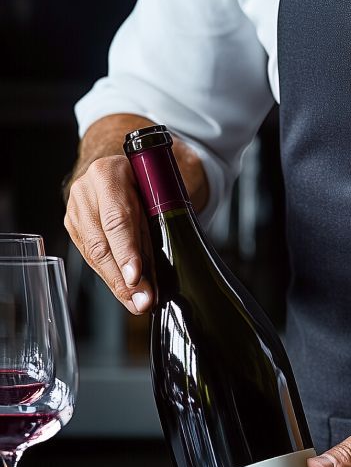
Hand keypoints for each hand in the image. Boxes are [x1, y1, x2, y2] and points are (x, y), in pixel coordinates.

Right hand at [64, 156, 154, 313]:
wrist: (123, 165)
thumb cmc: (145, 176)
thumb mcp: (157, 188)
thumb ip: (160, 218)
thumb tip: (162, 268)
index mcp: (108, 173)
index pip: (117, 218)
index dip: (126, 250)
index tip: (136, 275)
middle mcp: (86, 191)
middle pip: (101, 242)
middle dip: (122, 277)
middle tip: (142, 300)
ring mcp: (75, 209)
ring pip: (93, 253)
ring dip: (116, 282)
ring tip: (136, 301)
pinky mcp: (73, 226)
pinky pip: (91, 256)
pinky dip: (109, 275)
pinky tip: (124, 290)